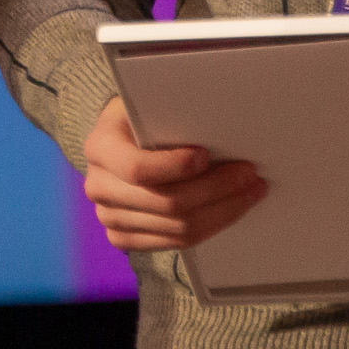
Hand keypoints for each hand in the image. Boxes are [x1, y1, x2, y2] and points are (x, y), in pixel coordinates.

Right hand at [73, 95, 263, 252]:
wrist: (120, 143)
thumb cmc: (142, 120)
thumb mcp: (147, 106)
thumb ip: (170, 117)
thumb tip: (218, 128)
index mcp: (100, 148)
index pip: (137, 168)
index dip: (175, 166)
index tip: (206, 155)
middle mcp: (99, 187)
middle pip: (167, 202)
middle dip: (217, 189)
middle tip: (248, 175)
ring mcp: (110, 217)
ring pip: (177, 227)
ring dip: (222, 211)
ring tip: (249, 192)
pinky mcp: (123, 238)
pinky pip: (175, 243)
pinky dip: (209, 227)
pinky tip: (229, 210)